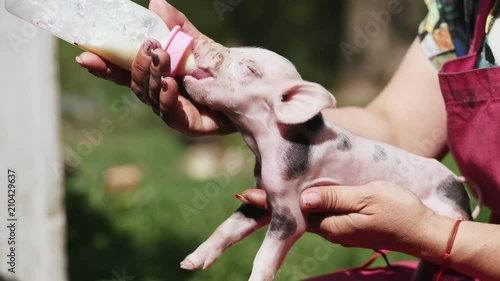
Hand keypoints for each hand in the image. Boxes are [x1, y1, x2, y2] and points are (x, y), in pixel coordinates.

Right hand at [76, 0, 235, 135]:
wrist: (248, 93)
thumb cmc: (221, 70)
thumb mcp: (199, 45)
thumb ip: (179, 28)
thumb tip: (156, 1)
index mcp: (157, 73)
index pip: (124, 70)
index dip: (104, 65)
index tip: (85, 56)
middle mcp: (160, 92)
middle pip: (135, 83)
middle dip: (135, 65)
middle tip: (148, 47)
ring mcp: (172, 110)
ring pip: (151, 96)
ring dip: (153, 77)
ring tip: (161, 58)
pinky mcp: (187, 124)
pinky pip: (171, 114)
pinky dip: (167, 98)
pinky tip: (169, 84)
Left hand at [240, 182, 433, 251]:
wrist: (424, 231)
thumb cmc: (400, 211)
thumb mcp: (368, 198)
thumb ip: (335, 198)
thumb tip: (302, 198)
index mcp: (332, 223)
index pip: (292, 213)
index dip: (268, 203)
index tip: (245, 194)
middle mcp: (331, 229)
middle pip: (294, 215)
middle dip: (272, 205)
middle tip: (247, 191)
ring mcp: (339, 228)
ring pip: (307, 214)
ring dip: (288, 203)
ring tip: (268, 188)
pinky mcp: (348, 224)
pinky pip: (322, 213)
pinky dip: (307, 204)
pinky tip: (302, 195)